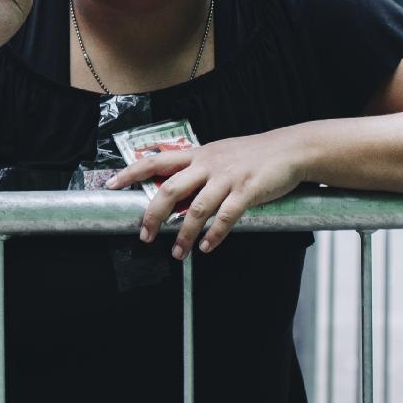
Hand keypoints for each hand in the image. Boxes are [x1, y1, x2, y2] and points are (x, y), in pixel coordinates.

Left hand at [107, 129, 308, 258]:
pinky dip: (214, 234)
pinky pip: (226, 216)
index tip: (110, 185)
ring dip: (184, 234)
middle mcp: (208, 164)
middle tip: (144, 236)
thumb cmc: (253, 155)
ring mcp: (227, 178)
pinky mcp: (247, 191)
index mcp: (197, 155)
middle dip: (153, 215)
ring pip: (196, 208)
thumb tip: (174, 184)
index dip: (131, 172)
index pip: (155, 161)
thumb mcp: (219, 153)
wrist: (291, 149)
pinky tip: (207, 247)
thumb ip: (197, 167)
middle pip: (169, 189)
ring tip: (177, 252)